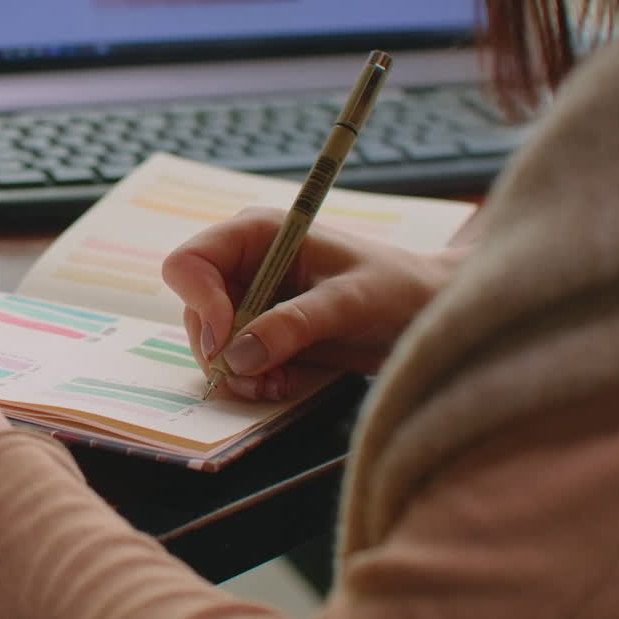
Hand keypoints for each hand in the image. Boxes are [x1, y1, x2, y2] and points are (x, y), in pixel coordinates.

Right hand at [162, 206, 463, 400]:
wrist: (429, 312)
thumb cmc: (400, 289)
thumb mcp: (350, 303)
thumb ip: (295, 324)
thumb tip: (238, 356)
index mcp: (257, 234)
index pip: (189, 262)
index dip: (198, 302)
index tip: (227, 340)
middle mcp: (245, 263)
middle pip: (193, 310)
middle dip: (219, 350)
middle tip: (255, 379)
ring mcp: (251, 298)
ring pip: (209, 341)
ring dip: (236, 371)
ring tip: (277, 384)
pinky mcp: (263, 330)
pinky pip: (233, 360)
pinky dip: (251, 379)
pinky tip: (285, 382)